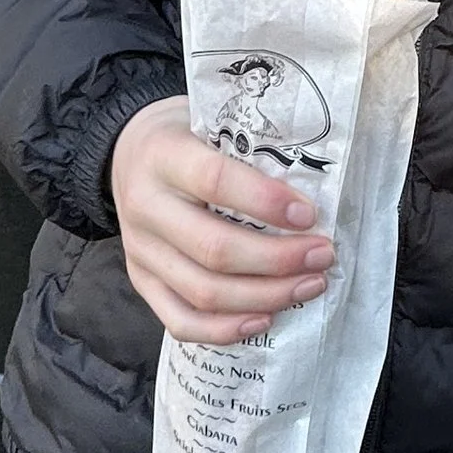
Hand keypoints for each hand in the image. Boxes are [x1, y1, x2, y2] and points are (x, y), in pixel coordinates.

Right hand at [109, 95, 332, 343]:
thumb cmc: (189, 136)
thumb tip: (320, 191)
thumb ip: (252, 150)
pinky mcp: (140, 281)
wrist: (129, 151)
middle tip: (323, 255)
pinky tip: (265, 320)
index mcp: (163, 155)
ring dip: (265, 297)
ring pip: (203, 292)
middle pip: (214, 249)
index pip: (215, 181)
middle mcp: (145, 205)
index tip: (310, 215)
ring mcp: (140, 250)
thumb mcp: (211, 123)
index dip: (265, 202)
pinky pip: (180, 321)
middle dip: (278, 260)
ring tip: (309, 285)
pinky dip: (225, 329)